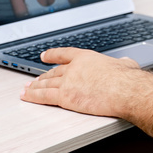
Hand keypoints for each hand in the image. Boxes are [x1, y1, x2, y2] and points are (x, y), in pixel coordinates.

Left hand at [19, 48, 141, 116]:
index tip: (44, 56)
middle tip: (34, 79)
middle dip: (42, 76)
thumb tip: (125, 63)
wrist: (124, 90)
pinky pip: (44, 97)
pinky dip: (33, 96)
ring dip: (34, 86)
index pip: (64, 54)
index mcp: (86, 57)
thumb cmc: (127, 79)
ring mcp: (67, 82)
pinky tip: (26, 96)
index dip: (52, 55)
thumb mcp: (125, 64)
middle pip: (53, 72)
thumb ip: (121, 63)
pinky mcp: (65, 97)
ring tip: (26, 88)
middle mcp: (73, 68)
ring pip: (46, 84)